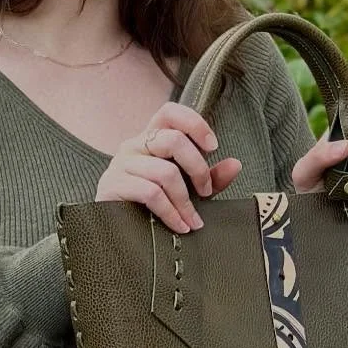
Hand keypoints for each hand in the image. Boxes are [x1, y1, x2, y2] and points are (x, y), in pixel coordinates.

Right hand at [96, 104, 242, 233]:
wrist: (114, 235)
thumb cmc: (150, 207)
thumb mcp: (186, 190)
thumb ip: (210, 177)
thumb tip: (235, 164)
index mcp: (150, 139)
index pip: (169, 112)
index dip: (194, 123)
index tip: (212, 146)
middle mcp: (133, 145)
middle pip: (173, 140)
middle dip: (198, 169)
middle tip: (206, 192)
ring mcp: (120, 164)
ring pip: (165, 172)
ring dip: (186, 201)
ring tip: (193, 221)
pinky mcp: (112, 186)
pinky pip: (151, 193)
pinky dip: (171, 212)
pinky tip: (179, 226)